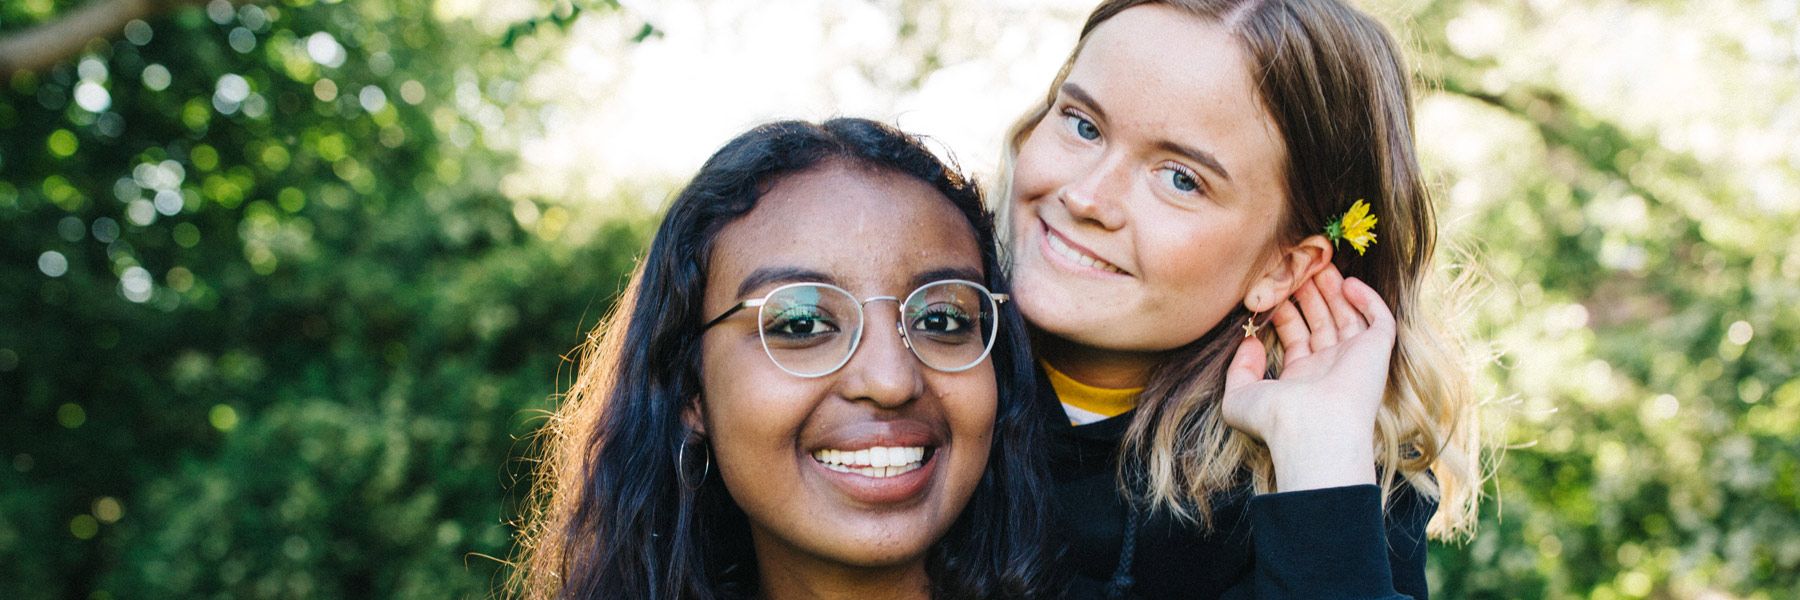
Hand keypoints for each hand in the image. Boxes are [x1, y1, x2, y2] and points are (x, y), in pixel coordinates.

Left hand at [1222, 264, 1395, 491]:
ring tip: (1319, 264)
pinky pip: (1379, 320)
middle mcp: (1329, 369)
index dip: (1285, 310)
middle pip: (1321, 322)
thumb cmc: (1276, 419)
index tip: (1273, 288)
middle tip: (1298, 267)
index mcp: (1301, 380)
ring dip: (1334, 291)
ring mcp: (1354, 361)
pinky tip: (1347, 283)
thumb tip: (1249, 342)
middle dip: (1310, 295)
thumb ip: (1239, 369)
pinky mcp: (1377, 352)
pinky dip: (1367, 299)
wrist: (1313, 430)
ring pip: (1347, 317)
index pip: (1295, 337)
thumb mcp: (1239, 397)